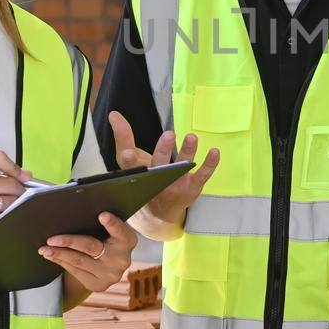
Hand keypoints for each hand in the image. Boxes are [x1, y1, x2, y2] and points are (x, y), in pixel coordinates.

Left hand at [39, 212, 137, 291]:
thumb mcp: (108, 231)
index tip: (102, 215)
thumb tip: (69, 216)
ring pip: (80, 261)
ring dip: (59, 254)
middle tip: (51, 239)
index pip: (120, 230)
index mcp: (127, 240)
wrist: (109, 266)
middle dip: (69, 242)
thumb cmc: (105, 239)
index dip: (112, 223)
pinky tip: (52, 256)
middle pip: (92, 247)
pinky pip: (76, 272)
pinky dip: (62, 262)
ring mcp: (111, 274)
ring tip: (44, 249)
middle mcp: (122, 259)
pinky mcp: (99, 285)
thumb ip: (98, 225)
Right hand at [107, 111, 218, 226]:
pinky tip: (214, 151)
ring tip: (192, 137)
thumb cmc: (143, 180)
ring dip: (187, 152)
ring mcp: (174, 188)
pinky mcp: (191, 190)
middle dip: (163, 151)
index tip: (128, 154)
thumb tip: (114, 114)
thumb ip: (123, 137)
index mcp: (136, 176)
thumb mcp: (130, 161)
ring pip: (181, 169)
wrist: (158, 214)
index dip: (129, 161)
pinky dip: (209, 164)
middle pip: (158, 167)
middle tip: (169, 135)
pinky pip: (202, 176)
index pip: (130, 168)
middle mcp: (155, 184)